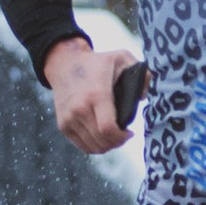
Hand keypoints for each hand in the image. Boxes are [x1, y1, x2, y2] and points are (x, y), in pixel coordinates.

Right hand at [45, 40, 130, 154]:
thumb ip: (141, 73)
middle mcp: (80, 109)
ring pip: (92, 146)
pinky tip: (102, 137)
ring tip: (114, 136)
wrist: (64, 64)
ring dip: (107, 146)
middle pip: (102, 141)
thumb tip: (142, 97)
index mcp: (96, 95)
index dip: (121, 137)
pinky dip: (95, 146)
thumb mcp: (121, 58)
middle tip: (124, 136)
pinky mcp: (63, 125)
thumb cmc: (96, 63)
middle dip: (117, 142)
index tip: (130, 133)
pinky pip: (82, 146)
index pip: (108, 128)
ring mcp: (69, 119)